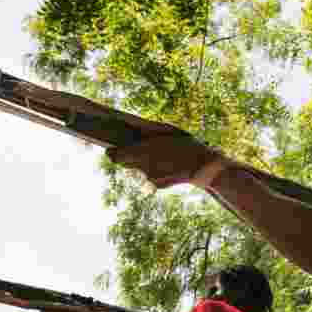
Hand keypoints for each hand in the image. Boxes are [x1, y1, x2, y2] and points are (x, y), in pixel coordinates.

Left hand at [106, 135, 226, 189]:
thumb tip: (125, 125)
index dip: (113, 153)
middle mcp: (143, 165)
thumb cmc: (183, 144)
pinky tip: (166, 167)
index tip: (111, 149)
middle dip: (126, 157)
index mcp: (144, 149)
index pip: (115, 156)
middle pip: (123, 163)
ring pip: (136, 170)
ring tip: (159, 158)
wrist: (201, 166)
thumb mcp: (165, 131)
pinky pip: (147, 177)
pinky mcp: (155, 185)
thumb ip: (144, 131)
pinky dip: (153, 173)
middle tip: (134, 151)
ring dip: (141, 165)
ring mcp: (149, 177)